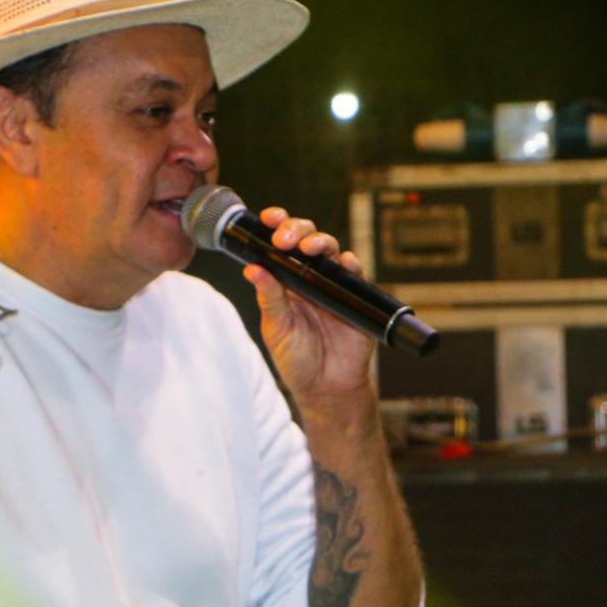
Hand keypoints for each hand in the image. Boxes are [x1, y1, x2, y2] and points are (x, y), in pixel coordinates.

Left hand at [242, 210, 375, 405]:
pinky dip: (348, 263)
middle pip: (305, 238)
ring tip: (308, 247)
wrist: (327, 388)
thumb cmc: (299, 360)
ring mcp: (333, 284)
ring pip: (330, 249)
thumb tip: (251, 268)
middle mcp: (309, 277)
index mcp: (285, 280)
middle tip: (284, 238)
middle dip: (296, 229)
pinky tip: (341, 263)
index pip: (280, 245)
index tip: (268, 218)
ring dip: (320, 241)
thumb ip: (269, 298)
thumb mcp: (277, 329)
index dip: (276, 226)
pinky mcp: (355, 296)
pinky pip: (354, 272)